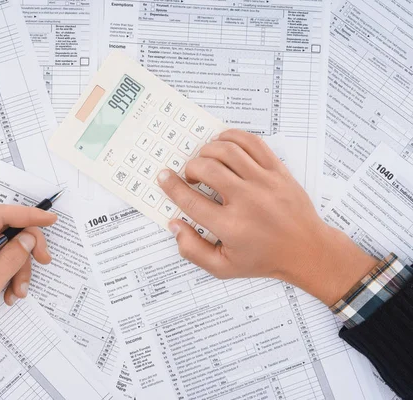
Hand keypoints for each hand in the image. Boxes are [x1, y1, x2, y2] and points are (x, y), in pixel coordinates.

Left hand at [0, 205, 56, 397]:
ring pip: (7, 249)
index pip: (0, 215)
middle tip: (44, 261)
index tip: (51, 219)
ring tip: (17, 293)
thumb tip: (29, 237)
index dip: (28, 214)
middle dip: (26, 249)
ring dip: (18, 270)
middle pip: (7, 231)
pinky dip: (9, 276)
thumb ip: (10, 259)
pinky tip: (8, 295)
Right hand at [157, 129, 376, 305]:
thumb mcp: (223, 267)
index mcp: (231, 227)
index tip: (164, 178)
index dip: (172, 187)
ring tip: (206, 161)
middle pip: (207, 169)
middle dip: (190, 168)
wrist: (307, 250)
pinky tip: (223, 145)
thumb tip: (175, 225)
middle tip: (190, 176)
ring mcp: (265, 182)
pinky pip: (252, 142)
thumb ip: (192, 250)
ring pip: (227, 150)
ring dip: (208, 151)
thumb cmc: (263, 259)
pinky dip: (232, 138)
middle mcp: (247, 201)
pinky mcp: (278, 171)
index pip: (191, 201)